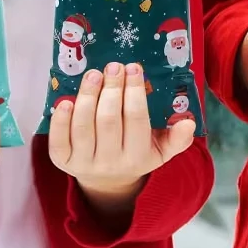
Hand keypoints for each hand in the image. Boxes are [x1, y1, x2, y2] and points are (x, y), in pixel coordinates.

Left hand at [49, 62, 193, 214]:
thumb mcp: (161, 150)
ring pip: (83, 126)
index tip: (134, 67)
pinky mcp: (62, 162)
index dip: (134, 91)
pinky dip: (60, 120)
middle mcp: (110, 162)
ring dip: (88, 96)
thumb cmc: (137, 153)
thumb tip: (189, 122)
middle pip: (108, 120)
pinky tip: (66, 100)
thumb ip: (177, 138)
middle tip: (114, 66)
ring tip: (94, 74)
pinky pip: (58, 141)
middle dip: (111, 89)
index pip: (136, 120)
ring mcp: (83, 163)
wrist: (108, 181)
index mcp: (137, 157)